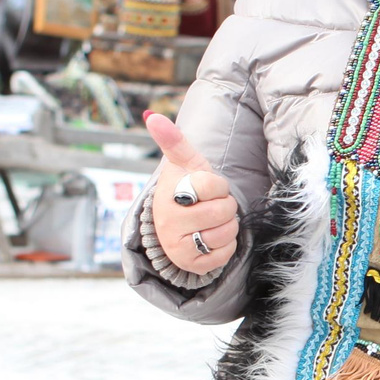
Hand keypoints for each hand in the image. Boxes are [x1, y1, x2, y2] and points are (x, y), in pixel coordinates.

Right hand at [146, 112, 236, 274]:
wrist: (175, 226)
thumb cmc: (186, 190)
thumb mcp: (185, 164)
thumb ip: (173, 140)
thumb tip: (152, 116)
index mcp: (169, 194)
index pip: (213, 185)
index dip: (217, 185)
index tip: (206, 188)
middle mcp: (169, 222)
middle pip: (223, 210)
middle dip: (225, 205)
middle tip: (211, 205)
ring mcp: (178, 245)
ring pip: (226, 232)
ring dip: (227, 225)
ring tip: (212, 221)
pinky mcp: (191, 264)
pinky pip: (225, 253)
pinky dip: (226, 245)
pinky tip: (211, 238)